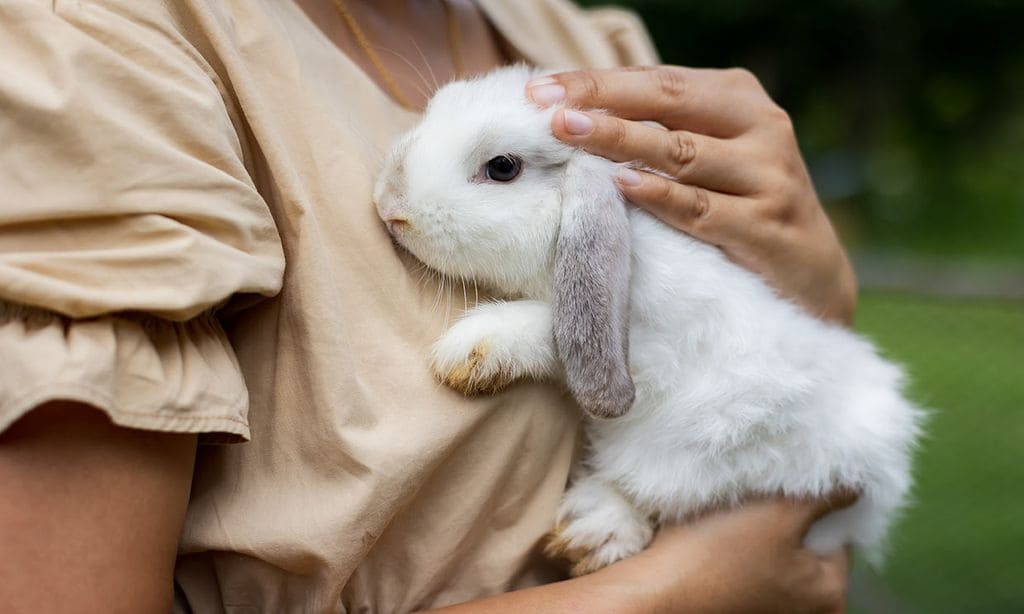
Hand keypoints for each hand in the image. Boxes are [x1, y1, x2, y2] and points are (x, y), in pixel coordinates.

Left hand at [527, 66, 856, 323]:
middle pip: (669, 102)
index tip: (540, 91)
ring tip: (569, 134)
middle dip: (602, 101)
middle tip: (547, 108)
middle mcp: (761, 127)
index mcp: (739, 100)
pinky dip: (659, 196)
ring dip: (620, 141)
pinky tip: (621, 186)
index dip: (597, 82)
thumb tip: (573, 121)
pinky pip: (701, 209)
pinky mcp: (768, 226)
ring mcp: (769, 176)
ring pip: (681, 152)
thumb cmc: (743, 207)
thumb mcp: (710, 159)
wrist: (811, 276)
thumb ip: (660, 134)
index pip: (658, 81)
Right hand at [630, 493, 856, 613]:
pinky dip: (736, 553)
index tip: (785, 487)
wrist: (655, 592)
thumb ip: (826, 497)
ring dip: (758, 534)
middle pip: (805, 549)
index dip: (812, 504)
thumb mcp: (778, 514)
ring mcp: (768, 613)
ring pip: (774, 559)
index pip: (837, 536)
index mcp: (829, 596)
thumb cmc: (718, 555)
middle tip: (759, 497)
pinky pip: (747, 572)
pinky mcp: (737, 607)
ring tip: (734, 513)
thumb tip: (860, 484)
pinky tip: (717, 537)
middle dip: (785, 520)